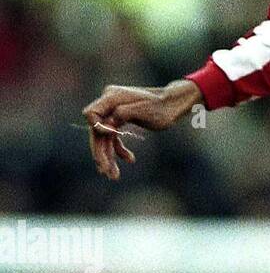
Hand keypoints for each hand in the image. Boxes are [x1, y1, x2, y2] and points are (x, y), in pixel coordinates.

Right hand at [83, 79, 201, 180]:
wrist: (175, 103)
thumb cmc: (162, 106)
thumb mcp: (144, 110)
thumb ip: (123, 113)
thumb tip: (107, 123)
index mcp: (112, 96)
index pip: (91, 113)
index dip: (98, 127)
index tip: (113, 134)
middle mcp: (109, 104)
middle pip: (97, 131)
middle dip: (101, 152)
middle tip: (106, 172)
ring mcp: (113, 112)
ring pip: (104, 138)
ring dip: (108, 156)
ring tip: (114, 175)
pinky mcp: (119, 120)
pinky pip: (113, 138)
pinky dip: (119, 150)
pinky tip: (130, 159)